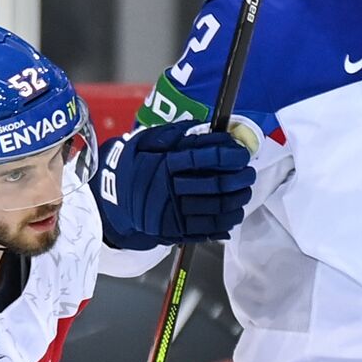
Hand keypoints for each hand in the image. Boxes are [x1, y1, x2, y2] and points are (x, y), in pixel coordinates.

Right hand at [94, 120, 255, 247]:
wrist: (112, 198)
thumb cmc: (135, 166)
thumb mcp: (149, 142)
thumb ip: (179, 135)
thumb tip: (212, 130)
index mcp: (164, 163)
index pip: (205, 158)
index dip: (229, 156)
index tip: (242, 154)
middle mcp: (168, 189)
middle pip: (216, 185)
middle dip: (240, 179)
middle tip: (249, 173)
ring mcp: (171, 213)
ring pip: (217, 208)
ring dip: (238, 201)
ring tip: (245, 192)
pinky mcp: (174, 231)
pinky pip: (208, 229)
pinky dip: (226, 221)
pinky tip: (234, 213)